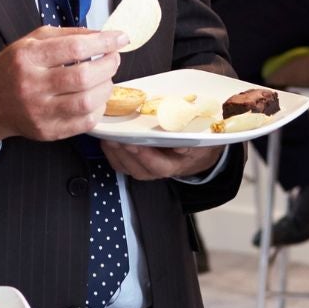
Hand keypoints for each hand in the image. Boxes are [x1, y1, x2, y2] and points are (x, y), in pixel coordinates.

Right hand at [0, 25, 125, 143]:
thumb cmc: (15, 67)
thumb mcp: (33, 40)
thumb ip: (69, 34)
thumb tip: (105, 36)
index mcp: (28, 57)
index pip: (74, 48)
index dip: (104, 42)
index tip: (120, 39)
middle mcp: (31, 85)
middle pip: (83, 77)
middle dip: (109, 65)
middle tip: (113, 59)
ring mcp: (39, 112)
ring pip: (87, 102)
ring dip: (106, 88)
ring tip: (105, 78)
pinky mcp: (47, 131)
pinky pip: (84, 123)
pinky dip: (98, 108)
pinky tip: (96, 98)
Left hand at [102, 142, 221, 180]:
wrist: (197, 155)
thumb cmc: (198, 145)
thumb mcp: (203, 142)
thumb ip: (193, 143)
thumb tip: (180, 146)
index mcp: (174, 165)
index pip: (158, 166)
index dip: (146, 157)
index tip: (136, 144)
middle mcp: (157, 170)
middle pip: (138, 168)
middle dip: (125, 153)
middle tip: (115, 138)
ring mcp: (145, 168)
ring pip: (126, 167)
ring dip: (115, 153)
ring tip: (107, 137)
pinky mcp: (135, 163)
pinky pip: (120, 163)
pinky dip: (111, 152)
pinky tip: (106, 139)